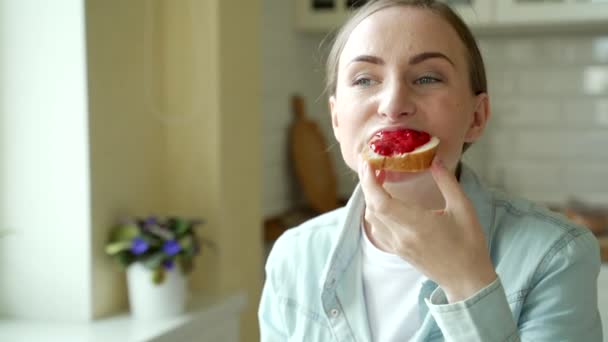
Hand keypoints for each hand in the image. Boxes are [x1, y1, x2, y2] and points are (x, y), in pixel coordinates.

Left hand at [358, 157, 496, 302]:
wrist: (467, 280)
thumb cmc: (469, 244)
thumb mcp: (463, 209)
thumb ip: (447, 182)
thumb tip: (435, 160)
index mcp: (417, 225)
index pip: (381, 202)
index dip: (370, 182)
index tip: (368, 163)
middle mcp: (401, 236)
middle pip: (372, 207)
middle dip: (366, 183)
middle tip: (369, 163)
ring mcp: (397, 245)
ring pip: (372, 218)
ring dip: (370, 196)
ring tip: (377, 178)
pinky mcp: (397, 251)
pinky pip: (377, 228)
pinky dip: (374, 211)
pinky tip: (384, 200)